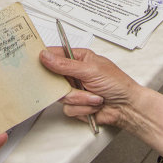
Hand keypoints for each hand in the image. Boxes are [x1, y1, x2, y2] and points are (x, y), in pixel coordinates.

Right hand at [41, 47, 162, 158]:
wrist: (127, 108)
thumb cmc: (117, 84)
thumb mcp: (90, 70)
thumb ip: (65, 65)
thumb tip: (45, 56)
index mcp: (78, 58)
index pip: (54, 54)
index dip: (43, 58)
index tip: (35, 61)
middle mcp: (74, 73)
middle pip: (53, 77)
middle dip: (66, 85)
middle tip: (73, 84)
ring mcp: (74, 89)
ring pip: (60, 95)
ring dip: (79, 98)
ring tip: (94, 96)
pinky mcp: (76, 105)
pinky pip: (68, 108)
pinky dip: (82, 108)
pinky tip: (93, 105)